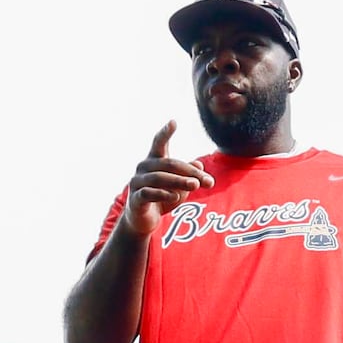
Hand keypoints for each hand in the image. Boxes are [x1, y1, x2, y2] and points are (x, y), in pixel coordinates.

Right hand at [117, 120, 213, 241]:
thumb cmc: (162, 197)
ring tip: (195, 186)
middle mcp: (143, 168)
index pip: (159, 143)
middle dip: (189, 171)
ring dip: (179, 181)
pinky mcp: (135, 198)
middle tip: (207, 181)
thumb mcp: (180, 186)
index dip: (166, 132)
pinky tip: (176, 197)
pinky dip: (164, 194)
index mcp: (154, 160)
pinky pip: (149, 193)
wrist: (144, 221)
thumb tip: (199, 164)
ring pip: (160, 178)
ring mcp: (137, 182)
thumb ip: (189, 175)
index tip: (174, 122)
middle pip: (169, 164)